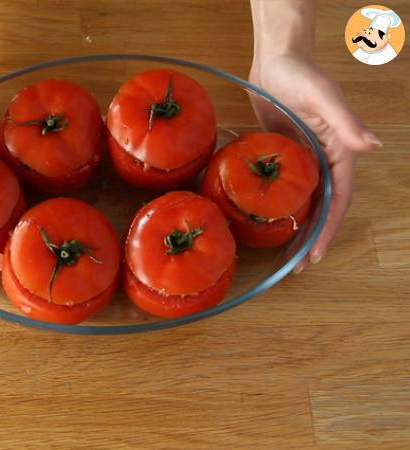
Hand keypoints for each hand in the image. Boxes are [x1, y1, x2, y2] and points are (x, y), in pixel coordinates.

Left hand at [249, 54, 380, 271]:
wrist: (275, 61)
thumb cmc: (298, 73)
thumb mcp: (322, 96)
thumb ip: (345, 121)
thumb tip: (370, 148)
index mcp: (339, 149)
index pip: (339, 198)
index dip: (330, 227)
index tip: (317, 253)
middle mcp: (325, 158)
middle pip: (324, 205)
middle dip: (314, 237)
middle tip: (299, 266)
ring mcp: (305, 158)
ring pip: (307, 200)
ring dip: (300, 227)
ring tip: (287, 255)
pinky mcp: (286, 155)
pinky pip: (288, 187)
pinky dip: (283, 207)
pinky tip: (271, 223)